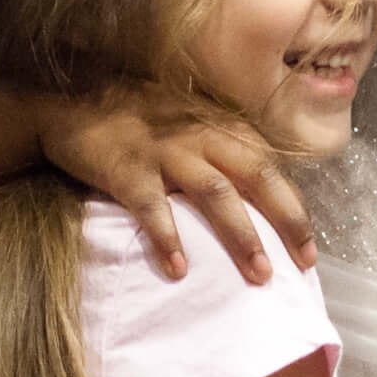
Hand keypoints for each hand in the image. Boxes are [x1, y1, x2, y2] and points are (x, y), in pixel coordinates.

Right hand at [34, 84, 318, 277]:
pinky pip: (153, 208)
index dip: (294, 207)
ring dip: (242, 237)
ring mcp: (164, 151)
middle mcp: (199, 134)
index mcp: (217, 126)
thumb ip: (220, 147)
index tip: (309, 248)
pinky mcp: (127, 169)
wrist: (67, 102)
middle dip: (286, 221)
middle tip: (304, 263)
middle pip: (257, 178)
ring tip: (259, 275)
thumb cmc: (134, 119)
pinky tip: (179, 270)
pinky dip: (168, 239)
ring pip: (217, 194)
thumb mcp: (186, 122)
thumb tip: (258, 191)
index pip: (269, 167)